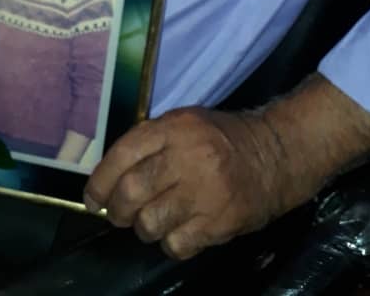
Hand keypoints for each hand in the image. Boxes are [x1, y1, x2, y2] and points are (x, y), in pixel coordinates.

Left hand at [83, 106, 285, 258]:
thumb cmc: (223, 139)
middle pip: (132, 191)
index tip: (93, 198)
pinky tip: (181, 230)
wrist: (276, 155)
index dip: (100, 181)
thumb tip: (108, 177)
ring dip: (144, 228)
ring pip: (149, 223)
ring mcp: (205, 191)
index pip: (124, 153)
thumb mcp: (186, 123)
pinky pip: (175, 245)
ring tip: (155, 221)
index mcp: (176, 127)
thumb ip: (151, 142)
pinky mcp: (219, 222)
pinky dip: (171, 243)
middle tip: (120, 214)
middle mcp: (189, 156)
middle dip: (117, 210)